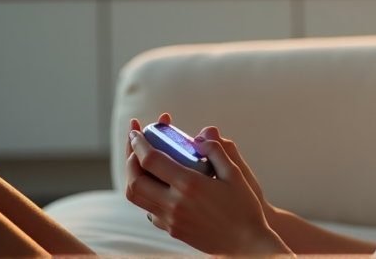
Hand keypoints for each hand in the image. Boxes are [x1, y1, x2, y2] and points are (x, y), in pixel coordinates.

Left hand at [125, 120, 290, 254]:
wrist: (246, 243)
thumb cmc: (244, 206)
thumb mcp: (235, 173)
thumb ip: (217, 150)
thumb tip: (201, 135)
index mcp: (190, 185)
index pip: (151, 160)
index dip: (140, 143)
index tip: (137, 131)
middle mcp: (175, 203)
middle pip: (134, 180)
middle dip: (130, 158)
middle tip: (135, 145)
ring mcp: (171, 219)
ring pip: (136, 197)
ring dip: (133, 177)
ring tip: (141, 163)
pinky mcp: (172, 230)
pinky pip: (149, 210)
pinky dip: (147, 194)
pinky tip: (159, 185)